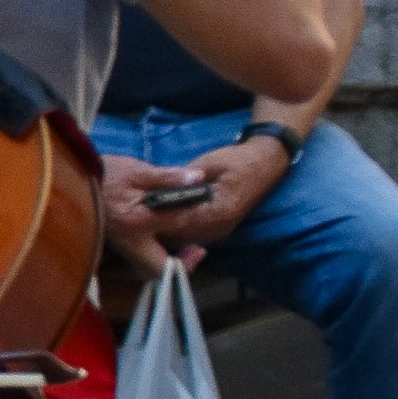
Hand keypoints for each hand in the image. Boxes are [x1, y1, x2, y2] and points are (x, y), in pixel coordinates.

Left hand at [99, 134, 286, 256]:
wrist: (266, 163)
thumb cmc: (236, 160)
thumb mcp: (207, 164)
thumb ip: (183, 180)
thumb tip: (158, 190)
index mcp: (218, 211)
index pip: (179, 221)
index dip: (155, 218)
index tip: (135, 212)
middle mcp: (219, 227)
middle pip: (178, 235)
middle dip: (155, 227)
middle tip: (131, 216)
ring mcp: (219, 230)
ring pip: (182, 238)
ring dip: (162, 230)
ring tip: (139, 218)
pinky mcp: (217, 229)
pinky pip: (190, 234)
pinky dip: (173, 228)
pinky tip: (156, 219)